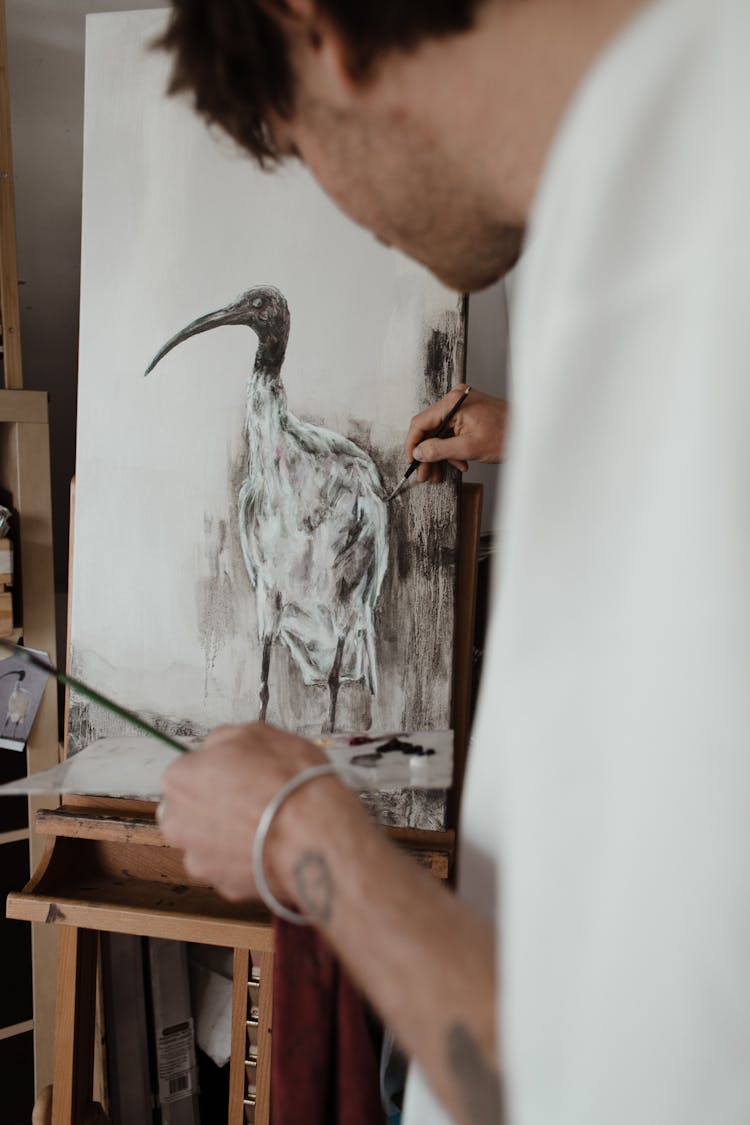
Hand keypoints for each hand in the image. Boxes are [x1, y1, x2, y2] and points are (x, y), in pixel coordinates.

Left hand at [159, 722, 340, 902]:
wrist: (312, 833)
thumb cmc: (288, 783)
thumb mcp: (256, 733)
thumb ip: (223, 740)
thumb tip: (218, 747)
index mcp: (180, 779)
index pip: (188, 770)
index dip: (217, 770)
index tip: (237, 773)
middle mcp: (178, 822)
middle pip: (191, 809)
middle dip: (215, 805)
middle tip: (251, 798)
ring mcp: (199, 858)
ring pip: (208, 841)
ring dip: (229, 834)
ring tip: (265, 824)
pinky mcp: (223, 885)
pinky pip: (231, 866)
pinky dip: (246, 857)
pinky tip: (269, 845)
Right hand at [403, 384, 507, 483]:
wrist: (530, 432)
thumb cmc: (507, 435)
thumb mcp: (468, 448)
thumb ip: (439, 450)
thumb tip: (418, 452)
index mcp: (454, 402)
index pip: (421, 422)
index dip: (413, 444)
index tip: (411, 461)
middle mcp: (456, 399)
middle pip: (430, 428)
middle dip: (427, 453)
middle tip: (425, 474)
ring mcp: (462, 405)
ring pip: (440, 432)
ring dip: (439, 454)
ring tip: (440, 474)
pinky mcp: (468, 412)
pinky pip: (451, 430)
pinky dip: (452, 447)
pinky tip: (459, 462)